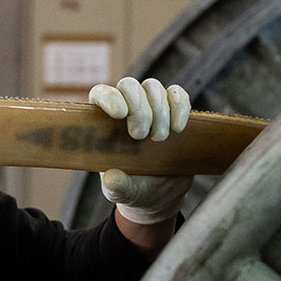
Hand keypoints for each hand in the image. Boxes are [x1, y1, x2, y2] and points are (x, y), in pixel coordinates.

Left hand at [88, 78, 192, 224]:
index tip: (119, 114)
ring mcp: (151, 107)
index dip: (108, 97)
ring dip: (159, 110)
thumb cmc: (134, 188)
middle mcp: (126, 108)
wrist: (161, 195)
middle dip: (139, 109)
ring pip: (152, 86)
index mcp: (105, 124)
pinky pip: (178, 94)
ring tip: (160, 139)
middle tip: (141, 136)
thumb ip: (116, 186)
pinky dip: (180, 106)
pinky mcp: (174, 111)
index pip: (101, 94)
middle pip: (129, 86)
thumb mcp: (123, 192)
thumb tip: (112, 178)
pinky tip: (179, 129)